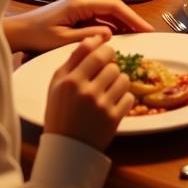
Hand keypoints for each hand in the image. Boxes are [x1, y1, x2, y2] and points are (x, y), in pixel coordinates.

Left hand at [4, 0, 152, 53]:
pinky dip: (110, 27)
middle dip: (131, 20)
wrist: (16, 32)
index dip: (132, 17)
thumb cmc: (35, 36)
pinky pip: (99, 18)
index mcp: (80, 3)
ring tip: (137, 38)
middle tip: (147, 35)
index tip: (146, 30)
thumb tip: (111, 34)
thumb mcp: (62, 40)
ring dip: (122, 24)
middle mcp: (83, 0)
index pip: (114, 6)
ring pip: (108, 13)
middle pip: (114, 8)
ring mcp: (80, 5)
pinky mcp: (77, 12)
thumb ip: (88, 37)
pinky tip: (118, 38)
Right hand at [43, 35, 134, 150]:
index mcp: (70, 81)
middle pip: (113, 64)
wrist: (66, 149)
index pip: (97, 51)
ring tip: (107, 91)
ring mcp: (101, 105)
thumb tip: (94, 38)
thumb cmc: (60, 112)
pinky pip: (129, 96)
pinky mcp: (114, 118)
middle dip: (110, 67)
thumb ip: (73, 59)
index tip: (104, 55)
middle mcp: (86, 91)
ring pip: (124, 78)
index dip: (104, 50)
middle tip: (104, 76)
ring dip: (118, 82)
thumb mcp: (57, 85)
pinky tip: (111, 104)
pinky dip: (123, 99)